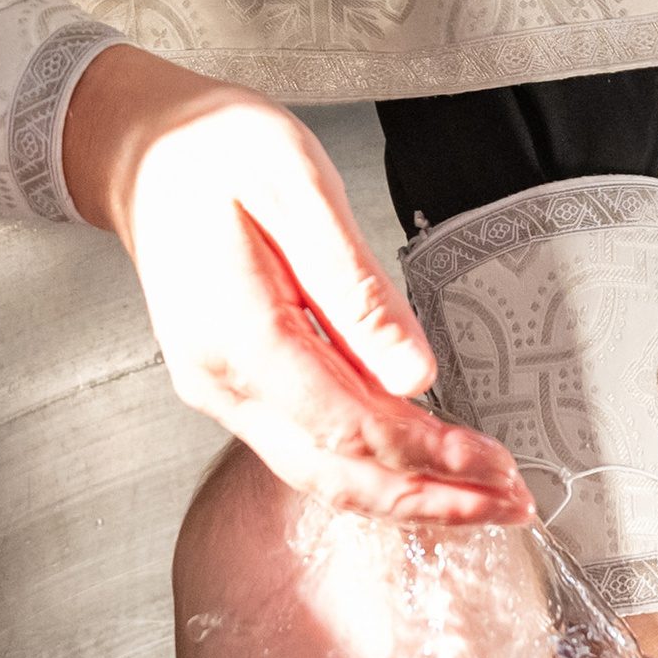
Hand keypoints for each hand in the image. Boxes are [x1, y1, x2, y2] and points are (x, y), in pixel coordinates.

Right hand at [63, 48, 530, 524]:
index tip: (494, 463)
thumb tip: (413, 374)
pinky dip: (371, 469)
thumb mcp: (297, 187)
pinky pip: (307, 448)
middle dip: (429, 498)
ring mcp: (222, 391)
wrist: (147, 155)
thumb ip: (354, 285)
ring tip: (482, 497)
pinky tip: (421, 468)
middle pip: (334, 473)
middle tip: (511, 504)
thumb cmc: (217, 152)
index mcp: (234, 332)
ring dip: (405, 495)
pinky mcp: (235, 387)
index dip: (425, 454)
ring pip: (320, 473)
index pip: (344, 424)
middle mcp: (219, 380)